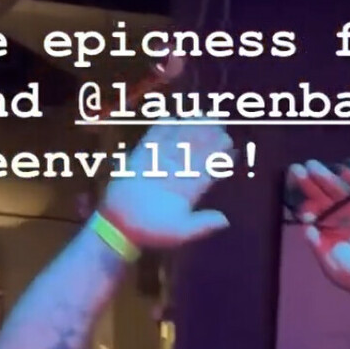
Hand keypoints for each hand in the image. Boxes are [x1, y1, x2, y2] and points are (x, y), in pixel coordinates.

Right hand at [103, 123, 231, 249]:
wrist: (119, 228)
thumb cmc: (150, 233)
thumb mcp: (180, 232)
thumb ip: (202, 226)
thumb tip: (226, 220)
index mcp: (188, 191)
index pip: (208, 170)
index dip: (219, 158)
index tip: (230, 144)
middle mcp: (176, 176)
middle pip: (196, 152)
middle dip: (208, 137)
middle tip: (221, 121)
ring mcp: (159, 166)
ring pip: (178, 143)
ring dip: (189, 129)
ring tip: (202, 114)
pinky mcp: (141, 160)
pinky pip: (152, 141)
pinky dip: (160, 129)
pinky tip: (171, 116)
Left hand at [289, 162, 349, 298]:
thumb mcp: (329, 263)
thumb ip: (317, 245)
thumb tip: (305, 226)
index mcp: (325, 230)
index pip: (311, 211)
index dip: (302, 203)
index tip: (294, 197)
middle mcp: (338, 217)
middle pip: (322, 196)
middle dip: (309, 184)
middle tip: (296, 169)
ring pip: (339, 190)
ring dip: (327, 177)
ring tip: (313, 166)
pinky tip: (343, 171)